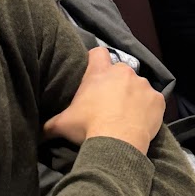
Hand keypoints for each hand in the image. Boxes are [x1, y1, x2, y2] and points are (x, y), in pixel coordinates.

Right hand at [43, 46, 165, 152]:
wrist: (118, 143)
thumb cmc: (88, 127)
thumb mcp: (62, 124)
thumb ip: (49, 123)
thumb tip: (37, 132)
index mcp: (100, 73)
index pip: (98, 53)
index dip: (96, 60)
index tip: (94, 71)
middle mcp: (123, 73)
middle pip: (120, 70)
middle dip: (116, 82)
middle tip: (109, 101)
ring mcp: (143, 85)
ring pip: (138, 85)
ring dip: (133, 95)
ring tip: (127, 114)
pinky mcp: (158, 99)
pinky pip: (154, 100)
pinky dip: (149, 108)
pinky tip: (141, 121)